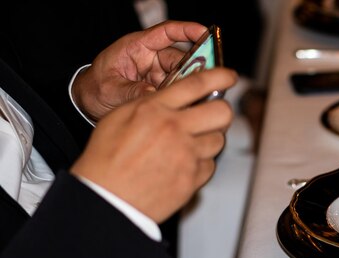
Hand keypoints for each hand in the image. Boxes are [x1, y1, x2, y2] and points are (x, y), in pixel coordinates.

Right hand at [70, 68, 237, 222]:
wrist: (105, 199)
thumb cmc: (106, 159)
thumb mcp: (119, 117)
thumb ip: (152, 102)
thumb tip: (179, 95)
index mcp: (155, 108)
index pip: (198, 83)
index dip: (220, 76)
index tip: (229, 77)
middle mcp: (174, 128)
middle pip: (222, 112)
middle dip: (221, 111)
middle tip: (212, 116)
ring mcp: (186, 155)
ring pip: (219, 140)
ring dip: (208, 140)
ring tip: (189, 146)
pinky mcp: (192, 178)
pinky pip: (210, 165)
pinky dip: (200, 165)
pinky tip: (182, 166)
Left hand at [71, 20, 207, 119]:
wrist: (88, 102)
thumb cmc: (95, 88)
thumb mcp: (109, 90)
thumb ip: (131, 91)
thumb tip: (152, 95)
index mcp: (136, 47)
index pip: (166, 32)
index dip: (186, 30)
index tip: (204, 32)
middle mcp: (151, 58)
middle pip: (180, 57)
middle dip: (195, 66)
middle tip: (207, 78)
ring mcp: (157, 73)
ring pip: (182, 75)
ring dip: (189, 86)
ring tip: (194, 97)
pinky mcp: (161, 88)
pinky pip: (177, 89)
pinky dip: (183, 96)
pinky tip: (187, 104)